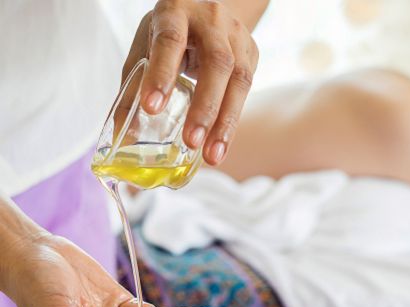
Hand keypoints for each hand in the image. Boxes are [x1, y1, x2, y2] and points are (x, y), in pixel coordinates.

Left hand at [123, 0, 259, 165]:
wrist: (209, 12)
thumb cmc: (171, 34)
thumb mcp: (147, 48)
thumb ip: (134, 88)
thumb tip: (123, 134)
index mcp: (176, 11)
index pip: (171, 41)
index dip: (162, 74)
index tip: (152, 108)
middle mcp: (212, 21)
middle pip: (216, 63)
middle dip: (204, 107)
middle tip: (191, 141)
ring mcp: (237, 38)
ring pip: (239, 81)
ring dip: (225, 123)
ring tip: (211, 156)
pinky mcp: (252, 56)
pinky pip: (246, 94)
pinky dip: (231, 124)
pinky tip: (220, 146)